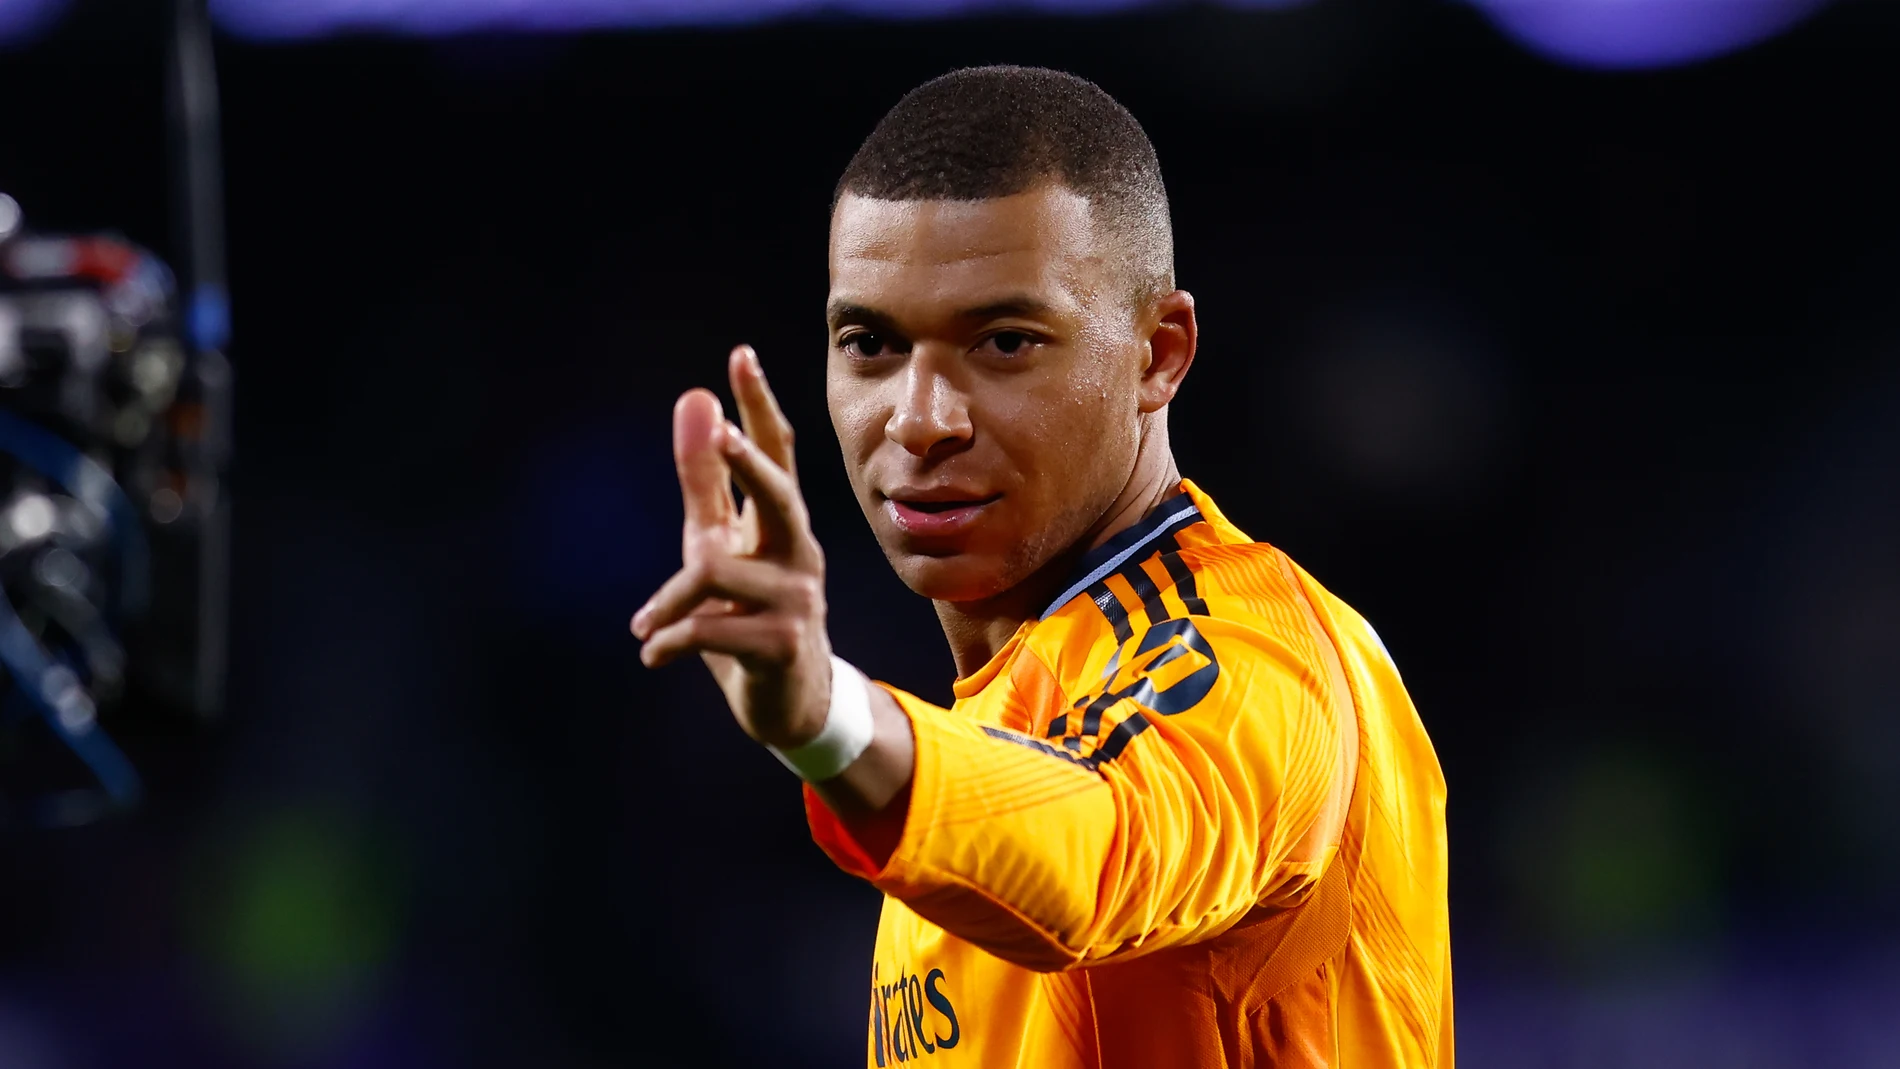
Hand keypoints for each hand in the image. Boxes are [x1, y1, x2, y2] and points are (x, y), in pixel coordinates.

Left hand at [631, 345, 831, 750]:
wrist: (787, 702)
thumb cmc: (747, 612)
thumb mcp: (717, 542)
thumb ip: (704, 477)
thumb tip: (694, 397)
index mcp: (782, 520)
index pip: (776, 451)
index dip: (758, 404)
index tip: (740, 355)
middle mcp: (798, 549)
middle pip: (778, 493)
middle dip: (747, 464)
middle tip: (721, 436)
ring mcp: (796, 597)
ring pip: (716, 570)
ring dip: (670, 600)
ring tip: (648, 626)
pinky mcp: (782, 642)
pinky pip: (709, 626)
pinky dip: (670, 639)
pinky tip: (655, 654)